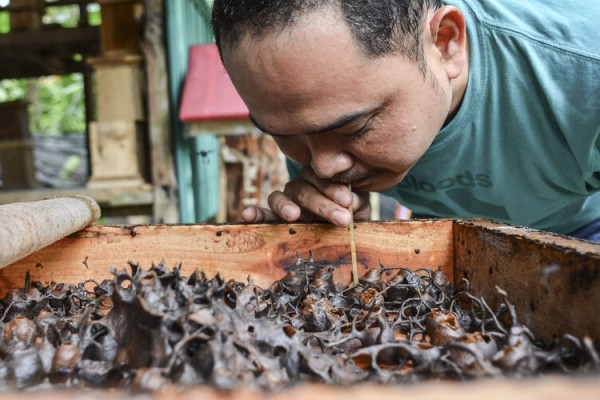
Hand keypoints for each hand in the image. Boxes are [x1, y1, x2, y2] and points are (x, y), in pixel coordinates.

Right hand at [241, 167, 370, 226]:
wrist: (344, 222)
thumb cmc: (351, 210)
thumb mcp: (357, 204)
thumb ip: (356, 201)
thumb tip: (351, 201)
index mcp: (320, 178)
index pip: (322, 179)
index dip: (333, 189)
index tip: (347, 200)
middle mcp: (301, 186)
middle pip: (304, 190)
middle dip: (322, 204)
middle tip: (340, 217)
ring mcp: (287, 200)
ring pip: (280, 198)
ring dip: (285, 206)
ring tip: (293, 215)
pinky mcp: (276, 216)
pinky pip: (263, 213)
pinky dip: (255, 214)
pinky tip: (247, 215)